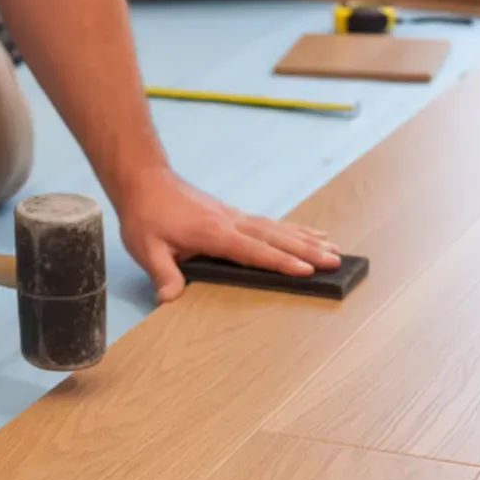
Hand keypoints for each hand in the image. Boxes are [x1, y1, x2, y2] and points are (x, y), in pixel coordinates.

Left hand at [119, 168, 340, 303]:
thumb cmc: (145, 215)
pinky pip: (270, 224)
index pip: (254, 250)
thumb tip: (169, 300)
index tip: (306, 270)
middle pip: (276, 237)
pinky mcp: (234, 215)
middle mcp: (232, 222)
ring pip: (278, 228)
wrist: (144, 180)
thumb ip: (163, 273)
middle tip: (335, 260)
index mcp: (214, 233)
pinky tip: (309, 234)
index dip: (280, 262)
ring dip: (307, 239)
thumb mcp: (147, 248)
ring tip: (333, 248)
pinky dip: (293, 230)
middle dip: (307, 250)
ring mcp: (235, 216)